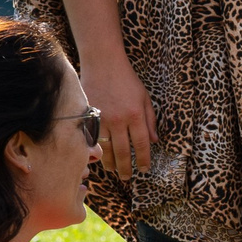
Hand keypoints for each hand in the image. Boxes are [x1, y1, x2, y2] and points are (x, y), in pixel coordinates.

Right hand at [81, 52, 155, 178]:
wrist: (103, 63)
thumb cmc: (127, 80)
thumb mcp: (144, 99)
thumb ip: (150, 121)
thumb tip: (154, 141)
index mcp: (135, 115)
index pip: (141, 145)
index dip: (143, 160)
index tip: (144, 169)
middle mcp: (118, 120)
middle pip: (122, 151)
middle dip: (126, 167)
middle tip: (128, 178)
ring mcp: (101, 118)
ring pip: (105, 148)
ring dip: (110, 162)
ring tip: (114, 170)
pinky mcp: (87, 116)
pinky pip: (92, 139)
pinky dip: (96, 150)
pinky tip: (99, 157)